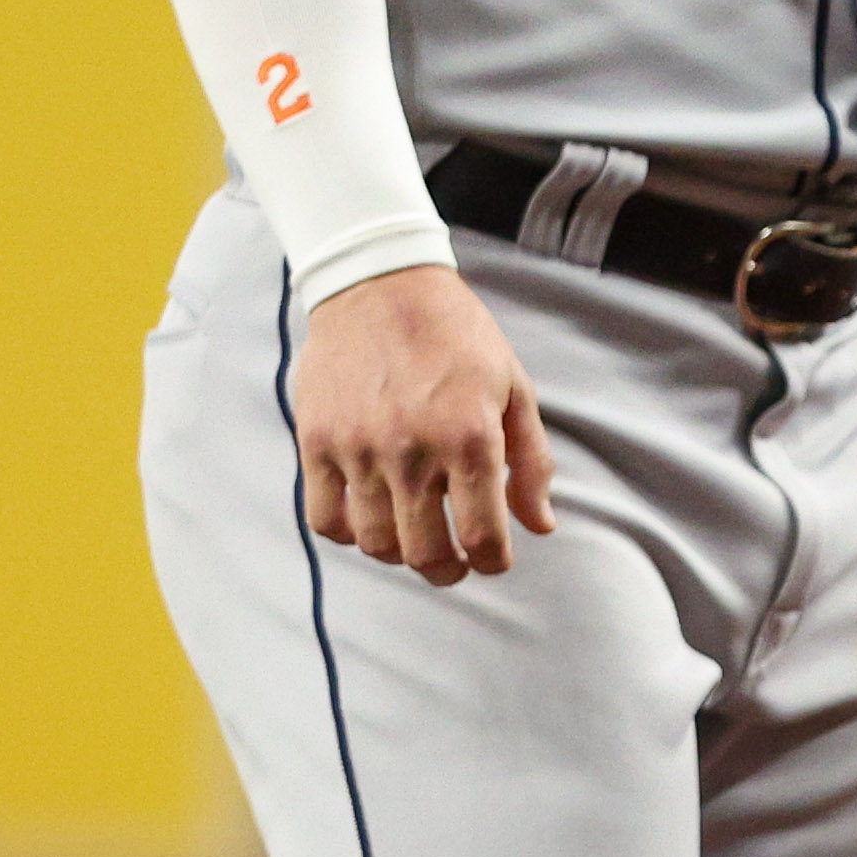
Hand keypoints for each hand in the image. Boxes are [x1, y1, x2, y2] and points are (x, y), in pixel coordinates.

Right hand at [293, 263, 556, 585]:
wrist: (380, 286)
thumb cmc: (458, 336)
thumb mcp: (514, 387)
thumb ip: (530, 461)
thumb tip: (539, 526)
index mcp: (471, 437)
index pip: (481, 535)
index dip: (492, 562)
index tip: (493, 561)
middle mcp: (414, 451)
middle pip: (425, 552)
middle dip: (447, 570)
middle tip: (455, 565)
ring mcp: (359, 450)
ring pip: (375, 542)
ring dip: (399, 555)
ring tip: (414, 541)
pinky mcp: (317, 444)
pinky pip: (325, 519)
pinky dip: (349, 533)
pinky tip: (369, 519)